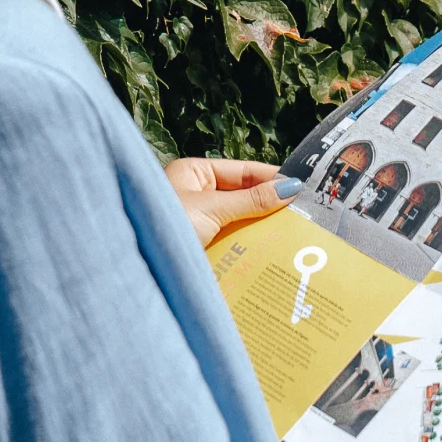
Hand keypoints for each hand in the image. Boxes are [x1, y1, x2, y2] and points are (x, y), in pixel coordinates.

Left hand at [165, 157, 303, 244]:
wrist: (137, 270)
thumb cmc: (166, 226)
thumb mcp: (212, 209)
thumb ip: (251, 200)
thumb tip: (291, 188)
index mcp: (193, 174)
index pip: (242, 171)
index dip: (272, 178)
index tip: (302, 187)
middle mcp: (194, 196)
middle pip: (242, 198)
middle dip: (269, 208)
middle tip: (304, 215)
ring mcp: (196, 224)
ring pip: (238, 224)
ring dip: (260, 232)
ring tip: (295, 237)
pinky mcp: (199, 249)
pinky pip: (230, 245)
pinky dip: (247, 250)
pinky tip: (270, 257)